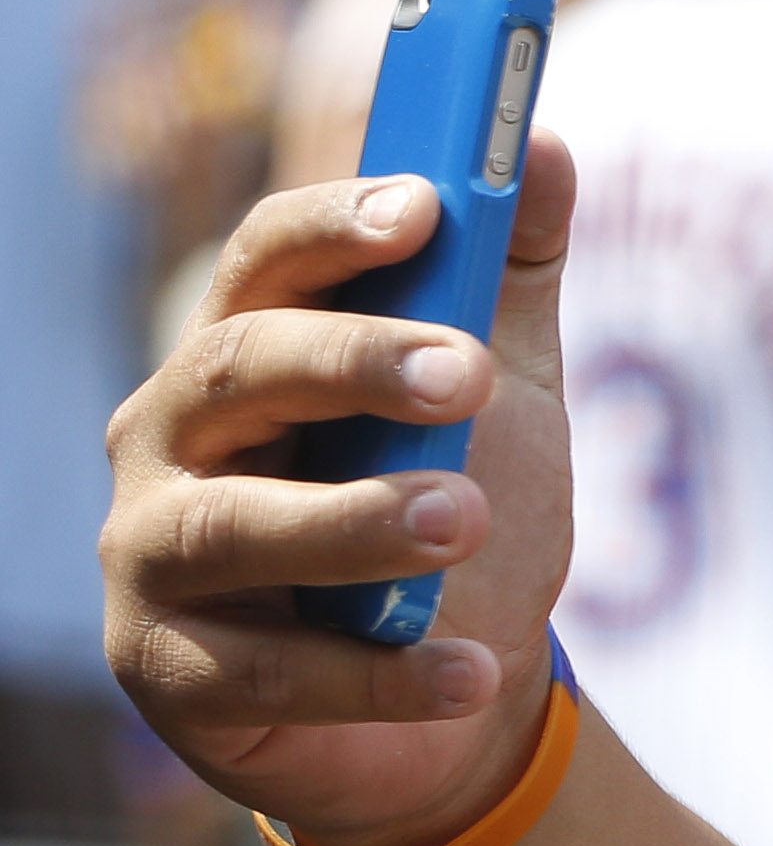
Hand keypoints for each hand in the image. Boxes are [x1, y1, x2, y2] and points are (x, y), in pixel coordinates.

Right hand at [102, 135, 580, 845]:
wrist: (452, 702)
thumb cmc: (456, 510)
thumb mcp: (503, 390)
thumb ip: (511, 276)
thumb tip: (545, 143)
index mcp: (245, 349)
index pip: (262, 263)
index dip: (332, 225)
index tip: (425, 204)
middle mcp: (171, 440)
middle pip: (237, 370)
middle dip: (353, 361)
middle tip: (471, 375)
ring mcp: (154, 556)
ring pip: (234, 524)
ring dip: (356, 518)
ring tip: (468, 517)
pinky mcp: (172, 673)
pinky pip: (270, 673)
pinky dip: (379, 674)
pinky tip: (471, 670)